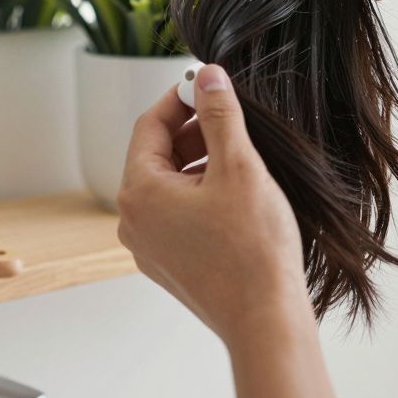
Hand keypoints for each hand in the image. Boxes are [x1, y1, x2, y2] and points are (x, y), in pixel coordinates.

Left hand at [116, 64, 311, 345]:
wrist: (265, 321)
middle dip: (192, 133)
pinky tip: (235, 196)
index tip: (208, 85)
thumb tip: (206, 76)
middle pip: (156, 156)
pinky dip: (200, 196)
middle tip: (231, 119)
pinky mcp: (169, 265)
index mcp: (139, 192)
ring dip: (199, 165)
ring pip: (168, 187)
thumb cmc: (253, 250)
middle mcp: (133, 221)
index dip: (180, 99)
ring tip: (240, 158)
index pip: (150, 126)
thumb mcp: (239, 167)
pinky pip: (176, 216)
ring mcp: (148, 247)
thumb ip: (219, 115)